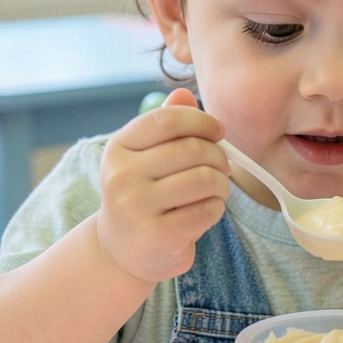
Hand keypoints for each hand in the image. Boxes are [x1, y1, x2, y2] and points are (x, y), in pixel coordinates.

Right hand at [96, 87, 230, 284]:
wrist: (121, 250)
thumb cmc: (142, 195)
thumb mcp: (144, 157)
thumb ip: (166, 125)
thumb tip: (184, 93)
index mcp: (119, 148)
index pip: (168, 120)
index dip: (202, 121)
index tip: (219, 131)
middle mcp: (121, 176)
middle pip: (192, 149)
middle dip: (219, 157)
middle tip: (223, 167)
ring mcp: (136, 207)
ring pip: (204, 179)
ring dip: (222, 183)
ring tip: (217, 189)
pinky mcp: (157, 235)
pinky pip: (207, 210)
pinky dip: (217, 208)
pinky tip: (207, 210)